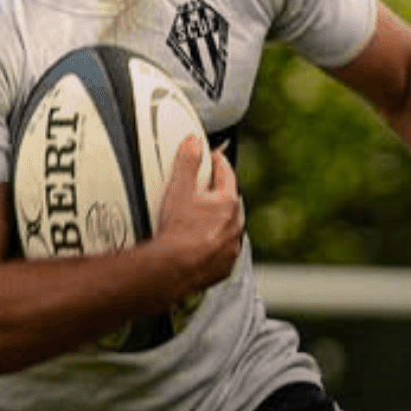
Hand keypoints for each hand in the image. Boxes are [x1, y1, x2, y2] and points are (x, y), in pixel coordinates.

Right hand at [147, 135, 243, 299]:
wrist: (176, 268)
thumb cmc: (179, 231)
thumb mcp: (180, 189)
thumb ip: (188, 162)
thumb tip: (194, 142)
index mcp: (228, 202)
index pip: (226, 174)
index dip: (217, 162)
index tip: (213, 157)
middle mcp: (235, 224)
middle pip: (229, 201)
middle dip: (218, 193)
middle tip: (204, 188)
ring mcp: (231, 246)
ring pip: (228, 227)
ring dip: (219, 221)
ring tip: (200, 219)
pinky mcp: (224, 265)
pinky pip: (223, 250)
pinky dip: (215, 244)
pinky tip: (200, 244)